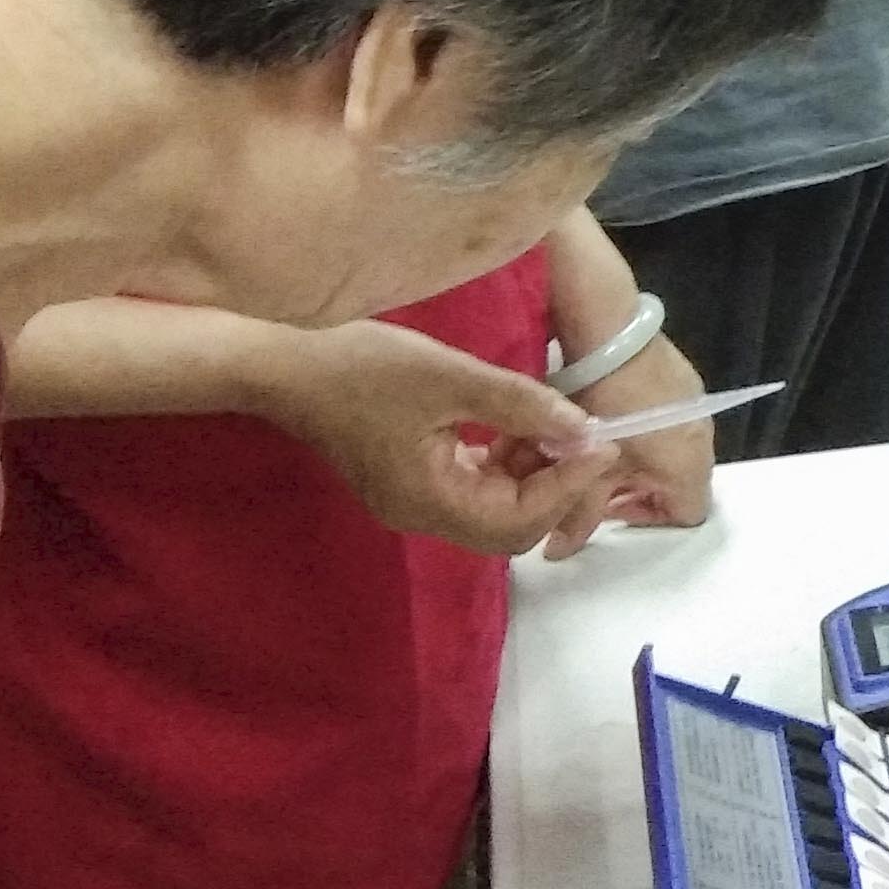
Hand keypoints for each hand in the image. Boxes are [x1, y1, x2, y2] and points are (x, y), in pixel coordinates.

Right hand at [230, 315, 623, 558]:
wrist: (284, 361)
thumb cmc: (363, 366)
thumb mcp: (451, 377)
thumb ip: (521, 405)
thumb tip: (583, 430)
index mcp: (428, 503)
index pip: (518, 521)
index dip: (568, 484)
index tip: (605, 442)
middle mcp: (421, 516)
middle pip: (509, 526)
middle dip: (555, 486)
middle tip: (586, 437)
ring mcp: (412, 500)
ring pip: (494, 507)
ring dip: (533, 473)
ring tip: (555, 424)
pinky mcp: (408, 478)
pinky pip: (471, 486)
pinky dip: (504, 463)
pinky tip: (518, 425)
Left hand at [545, 332, 718, 558]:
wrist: (612, 336)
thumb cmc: (605, 410)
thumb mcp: (589, 469)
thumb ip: (578, 515)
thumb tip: (555, 553)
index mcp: (689, 469)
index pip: (687, 516)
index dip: (649, 519)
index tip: (613, 504)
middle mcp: (705, 441)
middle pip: (682, 485)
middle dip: (642, 490)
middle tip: (601, 478)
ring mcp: (699, 409)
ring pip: (678, 453)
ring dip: (645, 460)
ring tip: (605, 446)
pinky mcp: (688, 382)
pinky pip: (675, 422)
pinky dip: (651, 430)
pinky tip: (617, 414)